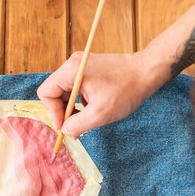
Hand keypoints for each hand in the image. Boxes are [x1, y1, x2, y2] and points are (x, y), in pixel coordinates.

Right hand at [37, 51, 163, 137]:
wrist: (148, 72)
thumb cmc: (126, 90)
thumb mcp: (100, 114)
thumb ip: (77, 125)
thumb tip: (66, 131)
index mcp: (71, 71)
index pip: (46, 92)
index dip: (53, 112)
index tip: (66, 126)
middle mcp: (73, 64)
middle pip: (54, 92)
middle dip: (63, 111)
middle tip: (76, 126)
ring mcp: (81, 65)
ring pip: (66, 91)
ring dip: (73, 108)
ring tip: (88, 118)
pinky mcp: (90, 68)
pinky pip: (76, 88)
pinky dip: (81, 101)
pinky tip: (95, 108)